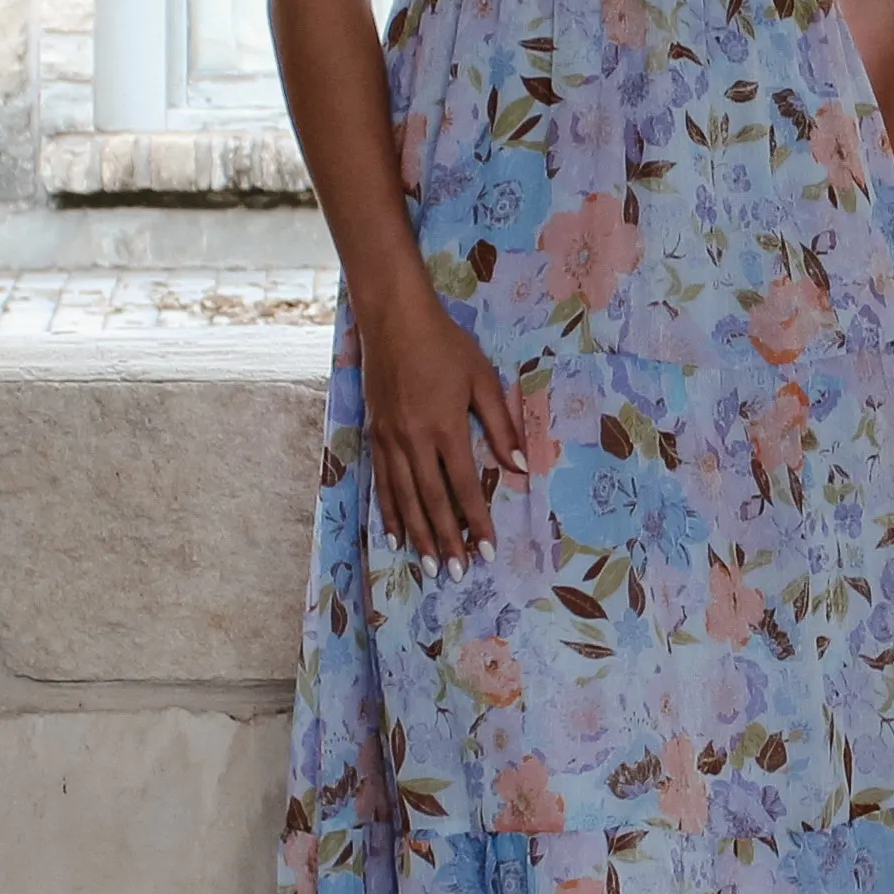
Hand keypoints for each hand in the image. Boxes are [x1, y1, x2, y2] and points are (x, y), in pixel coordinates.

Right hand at [359, 289, 525, 571]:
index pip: (464, 487)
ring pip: (404, 499)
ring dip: (418, 536)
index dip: (476, 522)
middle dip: (446, 541)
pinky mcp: (374, 435)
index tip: (487, 550)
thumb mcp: (482, 379)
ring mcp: (389, 440)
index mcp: (445, 428)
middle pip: (432, 502)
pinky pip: (382, 483)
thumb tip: (520, 467)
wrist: (393, 319)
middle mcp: (414, 441)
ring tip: (430, 566)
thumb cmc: (445, 345)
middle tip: (457, 574)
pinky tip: (395, 534)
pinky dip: (389, 512)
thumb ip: (501, 426)